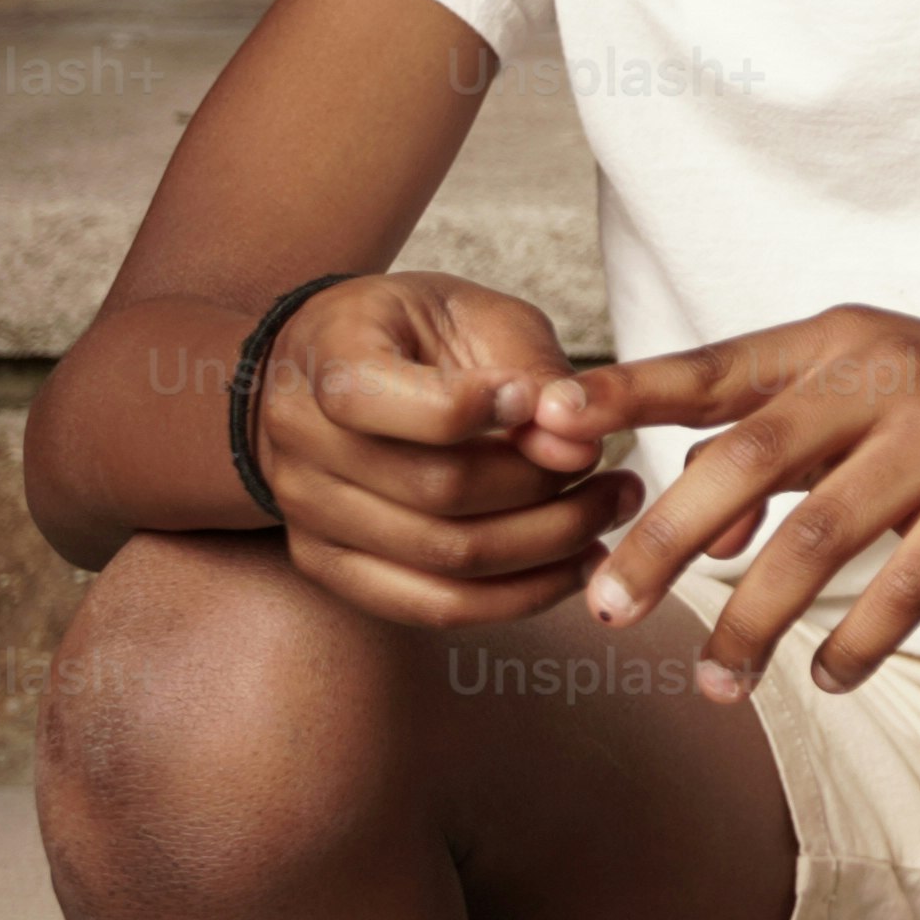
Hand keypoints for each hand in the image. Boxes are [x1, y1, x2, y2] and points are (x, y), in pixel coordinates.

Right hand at [251, 270, 636, 629]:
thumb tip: (577, 450)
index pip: (375, 399)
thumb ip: (531, 372)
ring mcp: (309, 514)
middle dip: (544, 485)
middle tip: (618, 468)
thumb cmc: (420, 331)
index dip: (473, 406)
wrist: (328, 371)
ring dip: (548, 543)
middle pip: (434, 490)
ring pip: (443, 558)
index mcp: (326, 358)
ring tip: (613, 508)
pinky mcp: (334, 567)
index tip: (539, 399)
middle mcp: (300, 443)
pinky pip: (432, 606)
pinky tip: (578, 562)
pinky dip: (518, 595)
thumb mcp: (478, 314)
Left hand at [548, 308, 919, 702]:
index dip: (620, 394)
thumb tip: (695, 541)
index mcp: (839, 342)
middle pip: (743, 460)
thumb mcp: (876, 397)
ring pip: (815, 537)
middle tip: (604, 611)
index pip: (711, 370)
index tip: (538, 425)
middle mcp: (885, 373)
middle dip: (660, 542)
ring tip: (716, 682)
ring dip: (751, 621)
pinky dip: (858, 643)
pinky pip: (906, 585)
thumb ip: (783, 450)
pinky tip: (832, 680)